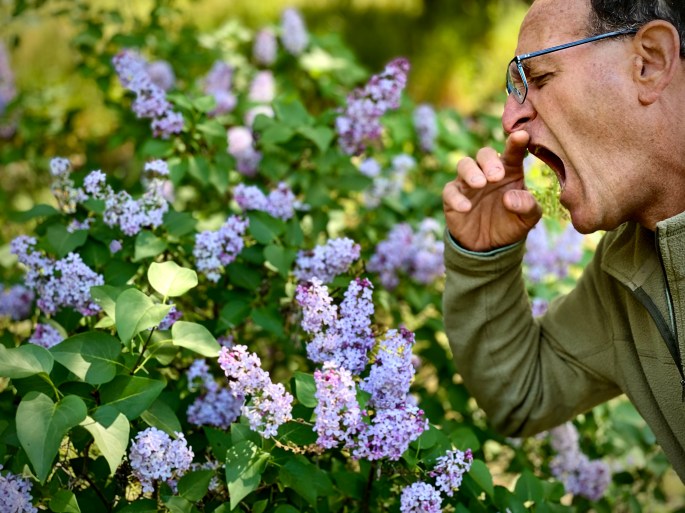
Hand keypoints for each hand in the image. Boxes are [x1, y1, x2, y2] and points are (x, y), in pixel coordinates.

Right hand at [442, 130, 541, 251]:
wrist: (489, 246)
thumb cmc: (511, 224)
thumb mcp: (528, 219)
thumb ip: (527, 206)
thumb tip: (509, 197)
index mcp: (510, 171)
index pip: (513, 152)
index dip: (516, 142)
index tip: (521, 136)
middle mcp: (487, 172)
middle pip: (484, 154)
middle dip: (489, 161)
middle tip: (497, 176)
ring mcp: (468, 183)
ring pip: (464, 165)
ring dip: (471, 172)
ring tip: (480, 184)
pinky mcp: (452, 197)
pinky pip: (450, 191)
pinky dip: (457, 198)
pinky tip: (466, 207)